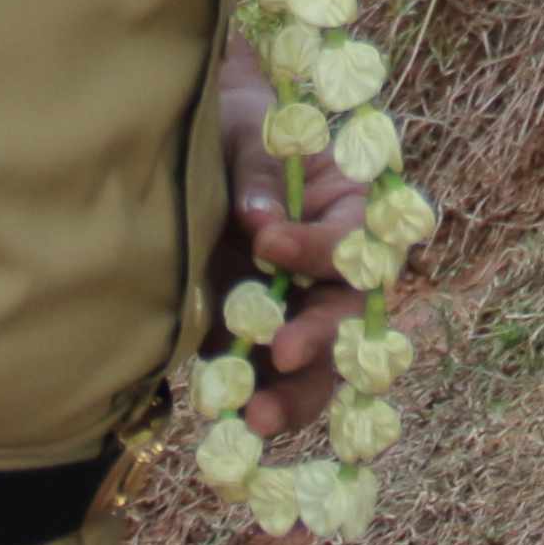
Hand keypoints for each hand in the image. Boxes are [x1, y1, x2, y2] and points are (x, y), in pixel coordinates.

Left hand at [215, 79, 374, 448]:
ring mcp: (292, 311)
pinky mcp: (249, 340)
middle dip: (317, 339)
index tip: (267, 241)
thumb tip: (259, 222)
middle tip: (281, 351)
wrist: (192, 144)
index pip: (351, 240)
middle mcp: (331, 272)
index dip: (316, 247)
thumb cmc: (234, 125)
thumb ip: (257, 174)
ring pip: (316, 368)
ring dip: (292, 395)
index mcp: (349, 212)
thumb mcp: (246, 131)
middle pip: (346, 319)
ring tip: (257, 419)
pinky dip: (248, 403)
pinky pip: (261, 382)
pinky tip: (226, 419)